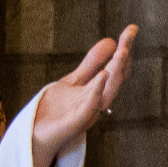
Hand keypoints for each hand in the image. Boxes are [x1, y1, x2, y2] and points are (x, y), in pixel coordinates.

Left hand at [27, 25, 137, 166]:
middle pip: (114, 79)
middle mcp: (95, 102)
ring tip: (122, 51)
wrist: (35, 138)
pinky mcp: (73, 124)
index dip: (124, 49)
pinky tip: (102, 75)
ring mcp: (85, 114)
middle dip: (122, 57)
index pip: (114, 69)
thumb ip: (91, 64)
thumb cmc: (56, 112)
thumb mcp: (74, 81)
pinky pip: (88, 108)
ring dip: (114, 72)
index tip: (132, 28)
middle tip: (130, 35)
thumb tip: (110, 40)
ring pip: (106, 92)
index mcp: (97, 91)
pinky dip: (97, 92)